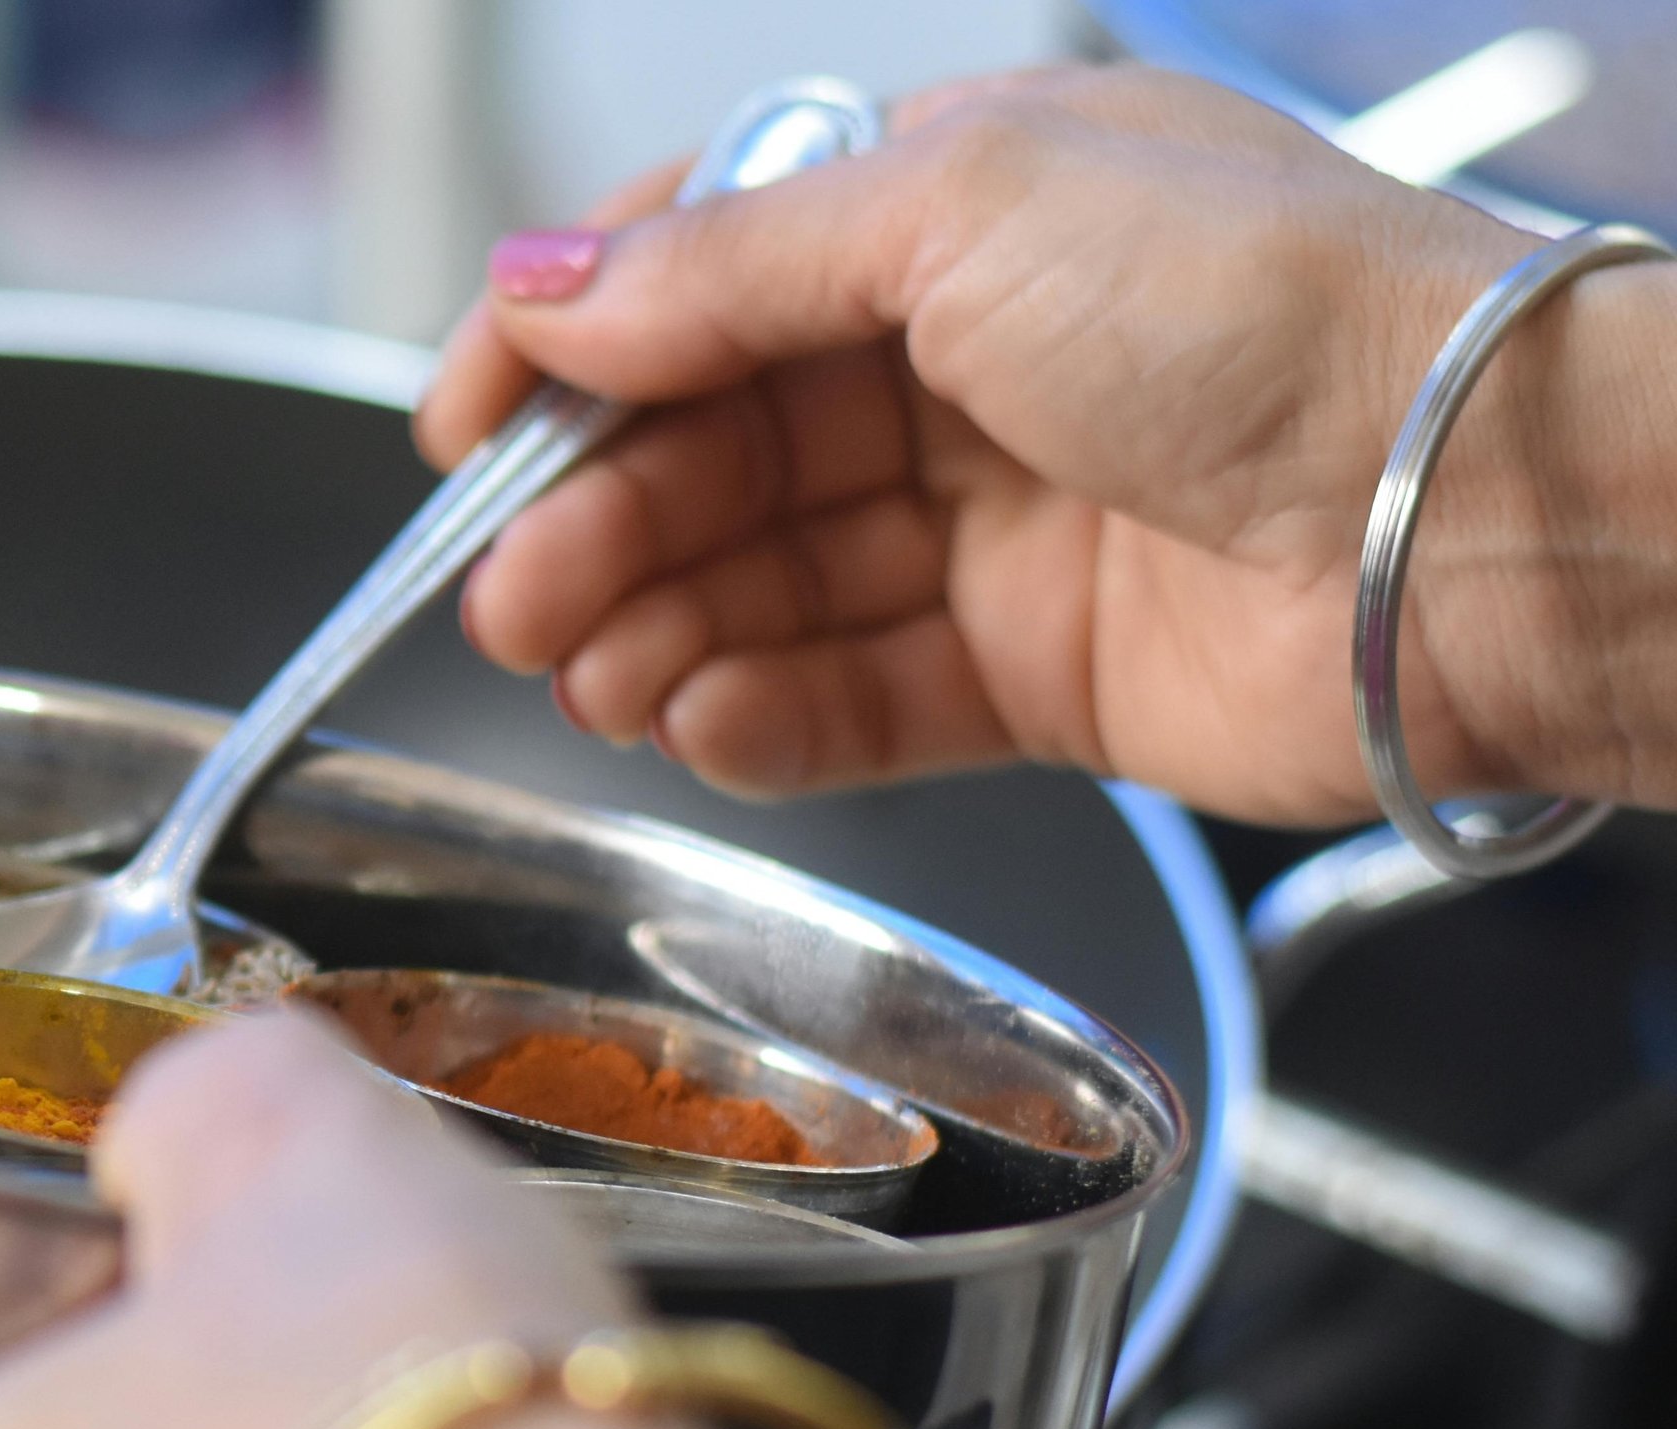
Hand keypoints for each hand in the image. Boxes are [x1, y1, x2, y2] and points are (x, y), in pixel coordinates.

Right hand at [425, 66, 1676, 822]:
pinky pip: (858, 697)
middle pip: (718, 442)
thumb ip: (727, 270)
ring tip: (582, 670)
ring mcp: (1004, 517)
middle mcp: (973, 357)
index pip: (705, 270)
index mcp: (957, 203)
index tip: (459, 430)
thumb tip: (544, 294)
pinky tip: (697, 720)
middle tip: (505, 593)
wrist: (1473, 514)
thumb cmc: (1275, 312)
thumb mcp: (960, 213)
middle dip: (599, 517)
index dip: (570, 350)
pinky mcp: (1038, 667)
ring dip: (657, 623)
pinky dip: (765, 716)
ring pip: (769, 577)